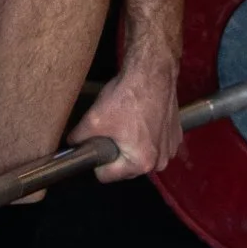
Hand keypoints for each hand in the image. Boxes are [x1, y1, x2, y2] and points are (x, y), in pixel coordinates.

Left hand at [72, 57, 183, 186]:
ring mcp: (169, 148)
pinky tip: (141, 118)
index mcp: (141, 163)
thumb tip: (72, 143)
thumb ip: (78, 137)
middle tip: (113, 128)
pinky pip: (154, 143)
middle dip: (116, 150)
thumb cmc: (129, 95)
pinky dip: (146, 134)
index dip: (97, 158)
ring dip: (132, 143)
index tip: (98, 143)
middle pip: (124, 167)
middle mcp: (159, 161)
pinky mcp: (174, 135)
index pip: (106, 175)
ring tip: (127, 121)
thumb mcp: (95, 119)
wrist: (152, 72)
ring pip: (139, 155)